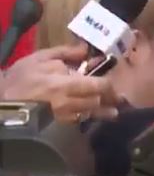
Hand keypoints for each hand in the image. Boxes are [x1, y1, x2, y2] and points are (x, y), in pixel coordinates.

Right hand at [0, 45, 117, 122]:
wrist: (1, 102)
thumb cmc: (20, 78)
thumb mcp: (40, 58)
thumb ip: (65, 53)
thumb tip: (86, 50)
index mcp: (65, 84)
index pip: (98, 85)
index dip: (108, 84)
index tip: (113, 80)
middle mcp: (68, 103)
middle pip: (98, 101)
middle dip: (110, 98)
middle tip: (120, 97)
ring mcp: (63, 117)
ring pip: (90, 114)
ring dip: (104, 111)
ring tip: (115, 111)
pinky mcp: (58, 126)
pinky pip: (78, 121)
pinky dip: (87, 117)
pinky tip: (94, 116)